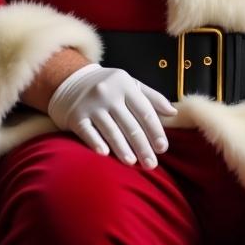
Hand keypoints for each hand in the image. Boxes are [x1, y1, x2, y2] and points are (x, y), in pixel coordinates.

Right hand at [47, 64, 176, 168]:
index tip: (162, 148)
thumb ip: (151, 97)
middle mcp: (108, 93)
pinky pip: (88, 133)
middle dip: (142, 146)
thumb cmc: (107, 86)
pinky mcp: (76, 116)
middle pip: (130, 124)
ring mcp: (91, 105)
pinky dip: (97, 143)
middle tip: (152, 165)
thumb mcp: (129, 83)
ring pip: (111, 131)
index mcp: (125, 84)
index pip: (145, 110)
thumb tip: (173, 112)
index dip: (155, 131)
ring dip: (123, 149)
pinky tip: (105, 155)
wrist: (70, 80)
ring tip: (133, 163)